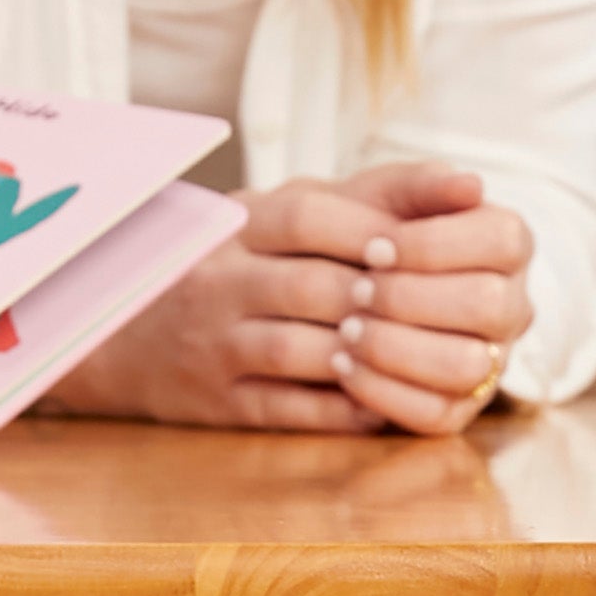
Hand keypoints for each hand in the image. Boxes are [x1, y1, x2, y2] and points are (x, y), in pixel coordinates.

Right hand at [49, 160, 534, 437]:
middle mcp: (220, 282)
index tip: (416, 247)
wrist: (123, 325)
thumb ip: (377, 197)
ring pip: (297, 351)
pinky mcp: (216, 404)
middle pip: (310, 287)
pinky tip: (385, 402)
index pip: (307, 217)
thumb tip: (472, 185)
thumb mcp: (286, 212)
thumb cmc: (240, 259)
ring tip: (415, 355)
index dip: (369, 231)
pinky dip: (340, 409)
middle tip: (437, 310)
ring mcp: (214, 346)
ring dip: (363, 355)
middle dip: (379, 300)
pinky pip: (285, 410)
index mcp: (237, 226)